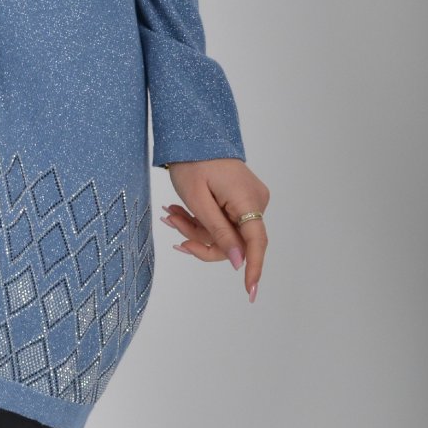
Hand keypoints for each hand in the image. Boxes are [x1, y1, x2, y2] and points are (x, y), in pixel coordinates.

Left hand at [159, 158, 269, 302]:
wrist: (192, 133)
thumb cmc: (192, 161)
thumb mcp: (198, 200)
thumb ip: (219, 233)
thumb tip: (239, 262)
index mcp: (249, 201)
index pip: (256, 243)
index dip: (253, 269)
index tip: (250, 294)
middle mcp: (256, 201)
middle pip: (234, 240)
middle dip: (201, 238)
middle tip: (172, 223)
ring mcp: (251, 199)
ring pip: (225, 232)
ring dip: (196, 228)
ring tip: (171, 212)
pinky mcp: (242, 198)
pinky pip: (224, 220)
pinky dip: (202, 220)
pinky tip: (180, 210)